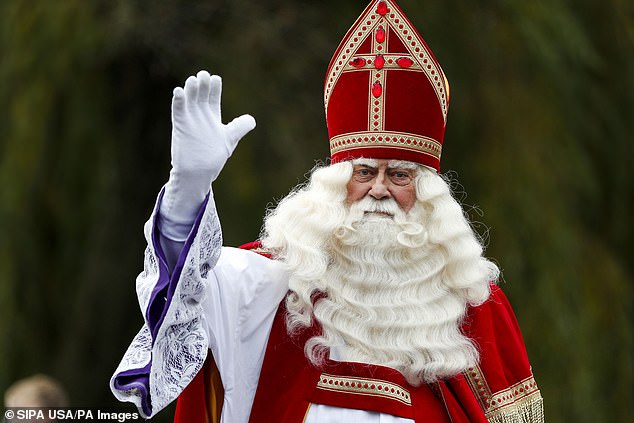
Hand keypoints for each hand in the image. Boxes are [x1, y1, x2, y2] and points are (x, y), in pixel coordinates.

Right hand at [170, 70, 255, 186]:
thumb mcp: (229, 140)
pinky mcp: (180, 126)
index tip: (216, 79)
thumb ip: (239, 127)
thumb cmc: (213, 157)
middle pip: (200, 96)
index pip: (212, 97)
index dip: (214, 88)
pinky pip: (178, 111)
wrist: (199, 172)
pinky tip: (179, 91)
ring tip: (193, 80)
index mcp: (212, 117)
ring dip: (190, 90)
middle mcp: (200, 116)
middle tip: (203, 74)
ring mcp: (189, 120)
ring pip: (189, 101)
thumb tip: (251, 120)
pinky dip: (178, 101)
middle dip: (202, 85)